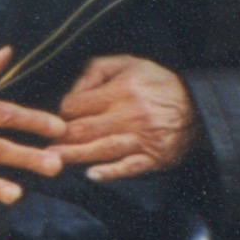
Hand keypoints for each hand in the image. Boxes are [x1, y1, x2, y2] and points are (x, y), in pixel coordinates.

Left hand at [51, 56, 195, 180]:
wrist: (198, 107)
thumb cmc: (156, 84)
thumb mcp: (128, 64)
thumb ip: (95, 70)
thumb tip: (73, 90)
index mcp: (122, 90)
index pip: (77, 105)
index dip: (63, 113)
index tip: (56, 120)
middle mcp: (130, 114)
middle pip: (84, 129)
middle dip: (59, 138)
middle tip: (41, 146)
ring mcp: (142, 138)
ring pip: (101, 149)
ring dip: (74, 156)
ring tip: (52, 160)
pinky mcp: (154, 157)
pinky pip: (128, 167)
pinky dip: (109, 172)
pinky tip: (91, 175)